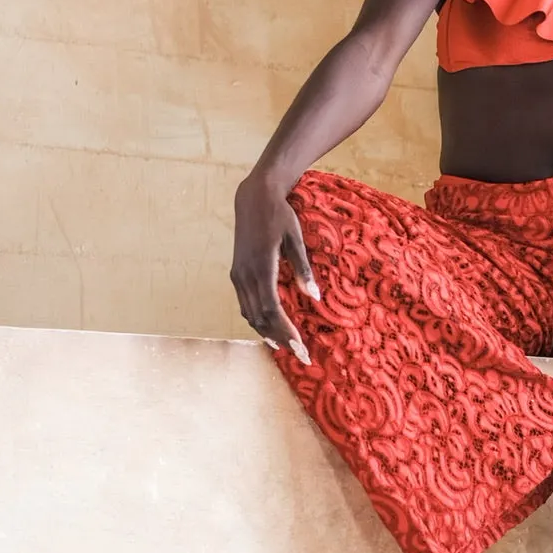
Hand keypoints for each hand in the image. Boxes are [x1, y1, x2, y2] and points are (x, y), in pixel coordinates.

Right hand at [230, 174, 318, 360]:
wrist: (254, 197)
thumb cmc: (279, 216)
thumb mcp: (295, 239)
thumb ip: (303, 270)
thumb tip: (315, 298)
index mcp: (261, 267)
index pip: (273, 309)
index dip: (286, 331)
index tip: (301, 347)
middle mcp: (245, 275)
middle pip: (260, 317)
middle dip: (280, 338)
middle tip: (300, 354)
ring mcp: (238, 274)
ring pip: (250, 313)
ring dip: (267, 332)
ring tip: (286, 346)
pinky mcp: (237, 272)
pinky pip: (245, 304)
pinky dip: (257, 319)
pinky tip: (269, 328)